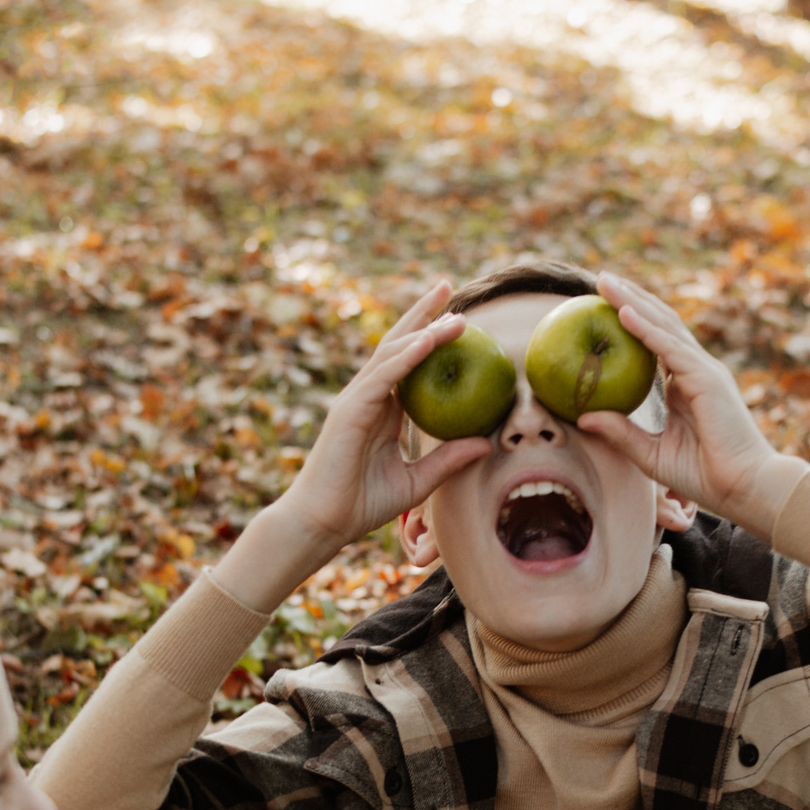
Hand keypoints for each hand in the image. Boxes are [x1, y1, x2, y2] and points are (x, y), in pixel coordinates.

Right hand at [278, 279, 494, 552]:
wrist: (323, 525)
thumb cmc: (361, 505)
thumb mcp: (418, 481)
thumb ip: (448, 459)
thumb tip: (487, 443)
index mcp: (382, 410)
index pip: (409, 362)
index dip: (430, 335)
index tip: (459, 314)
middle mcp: (368, 397)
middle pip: (398, 344)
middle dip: (423, 313)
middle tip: (449, 284)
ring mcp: (356, 400)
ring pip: (392, 353)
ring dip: (423, 329)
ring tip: (454, 311)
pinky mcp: (350, 410)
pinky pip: (382, 377)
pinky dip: (406, 357)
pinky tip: (428, 340)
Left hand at [576, 272, 801, 537]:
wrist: (746, 489)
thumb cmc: (705, 478)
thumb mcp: (651, 455)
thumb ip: (621, 433)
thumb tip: (584, 418)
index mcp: (687, 385)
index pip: (655, 343)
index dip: (631, 320)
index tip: (602, 304)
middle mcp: (697, 370)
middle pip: (660, 323)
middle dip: (630, 297)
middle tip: (599, 278)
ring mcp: (704, 371)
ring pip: (664, 326)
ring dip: (633, 301)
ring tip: (604, 281)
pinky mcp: (707, 379)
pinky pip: (669, 348)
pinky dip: (645, 329)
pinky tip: (621, 312)